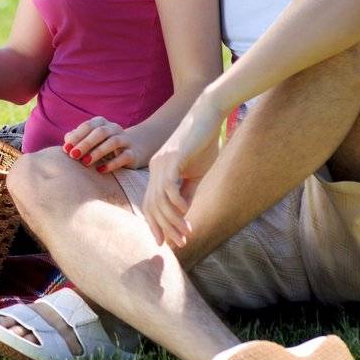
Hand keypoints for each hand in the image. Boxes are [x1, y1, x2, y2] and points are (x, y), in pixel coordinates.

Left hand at [62, 117, 135, 171]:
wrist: (133, 149)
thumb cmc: (102, 144)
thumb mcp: (90, 141)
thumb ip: (77, 139)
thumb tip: (67, 142)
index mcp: (101, 122)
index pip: (88, 126)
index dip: (76, 137)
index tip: (66, 149)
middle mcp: (114, 128)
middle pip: (100, 132)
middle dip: (85, 144)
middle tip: (74, 155)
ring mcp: (125, 140)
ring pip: (113, 142)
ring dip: (98, 152)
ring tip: (86, 162)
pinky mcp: (133, 153)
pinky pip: (124, 156)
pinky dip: (112, 164)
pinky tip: (100, 170)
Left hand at [142, 100, 222, 248]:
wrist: (208, 115)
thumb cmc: (203, 143)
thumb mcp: (196, 173)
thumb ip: (187, 192)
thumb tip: (183, 214)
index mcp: (158, 172)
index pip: (150, 204)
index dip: (155, 225)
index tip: (165, 243)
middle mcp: (155, 168)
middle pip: (152, 206)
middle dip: (165, 228)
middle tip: (180, 243)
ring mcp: (162, 162)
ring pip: (160, 199)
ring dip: (172, 220)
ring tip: (186, 232)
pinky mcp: (173, 157)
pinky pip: (169, 185)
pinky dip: (176, 201)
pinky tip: (186, 211)